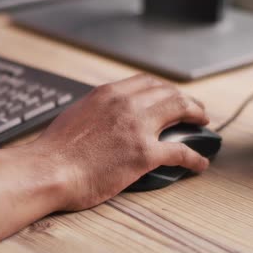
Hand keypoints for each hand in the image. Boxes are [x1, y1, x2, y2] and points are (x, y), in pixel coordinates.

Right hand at [32, 74, 210, 210]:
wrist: (48, 169)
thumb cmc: (55, 150)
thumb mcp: (75, 115)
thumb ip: (96, 111)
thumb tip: (104, 117)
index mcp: (108, 94)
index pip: (146, 82)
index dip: (164, 89)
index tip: (171, 95)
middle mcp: (126, 105)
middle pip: (168, 93)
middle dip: (186, 100)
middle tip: (195, 109)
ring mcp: (137, 128)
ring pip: (180, 112)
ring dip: (197, 117)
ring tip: (204, 125)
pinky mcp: (144, 155)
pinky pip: (181, 152)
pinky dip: (195, 158)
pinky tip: (200, 163)